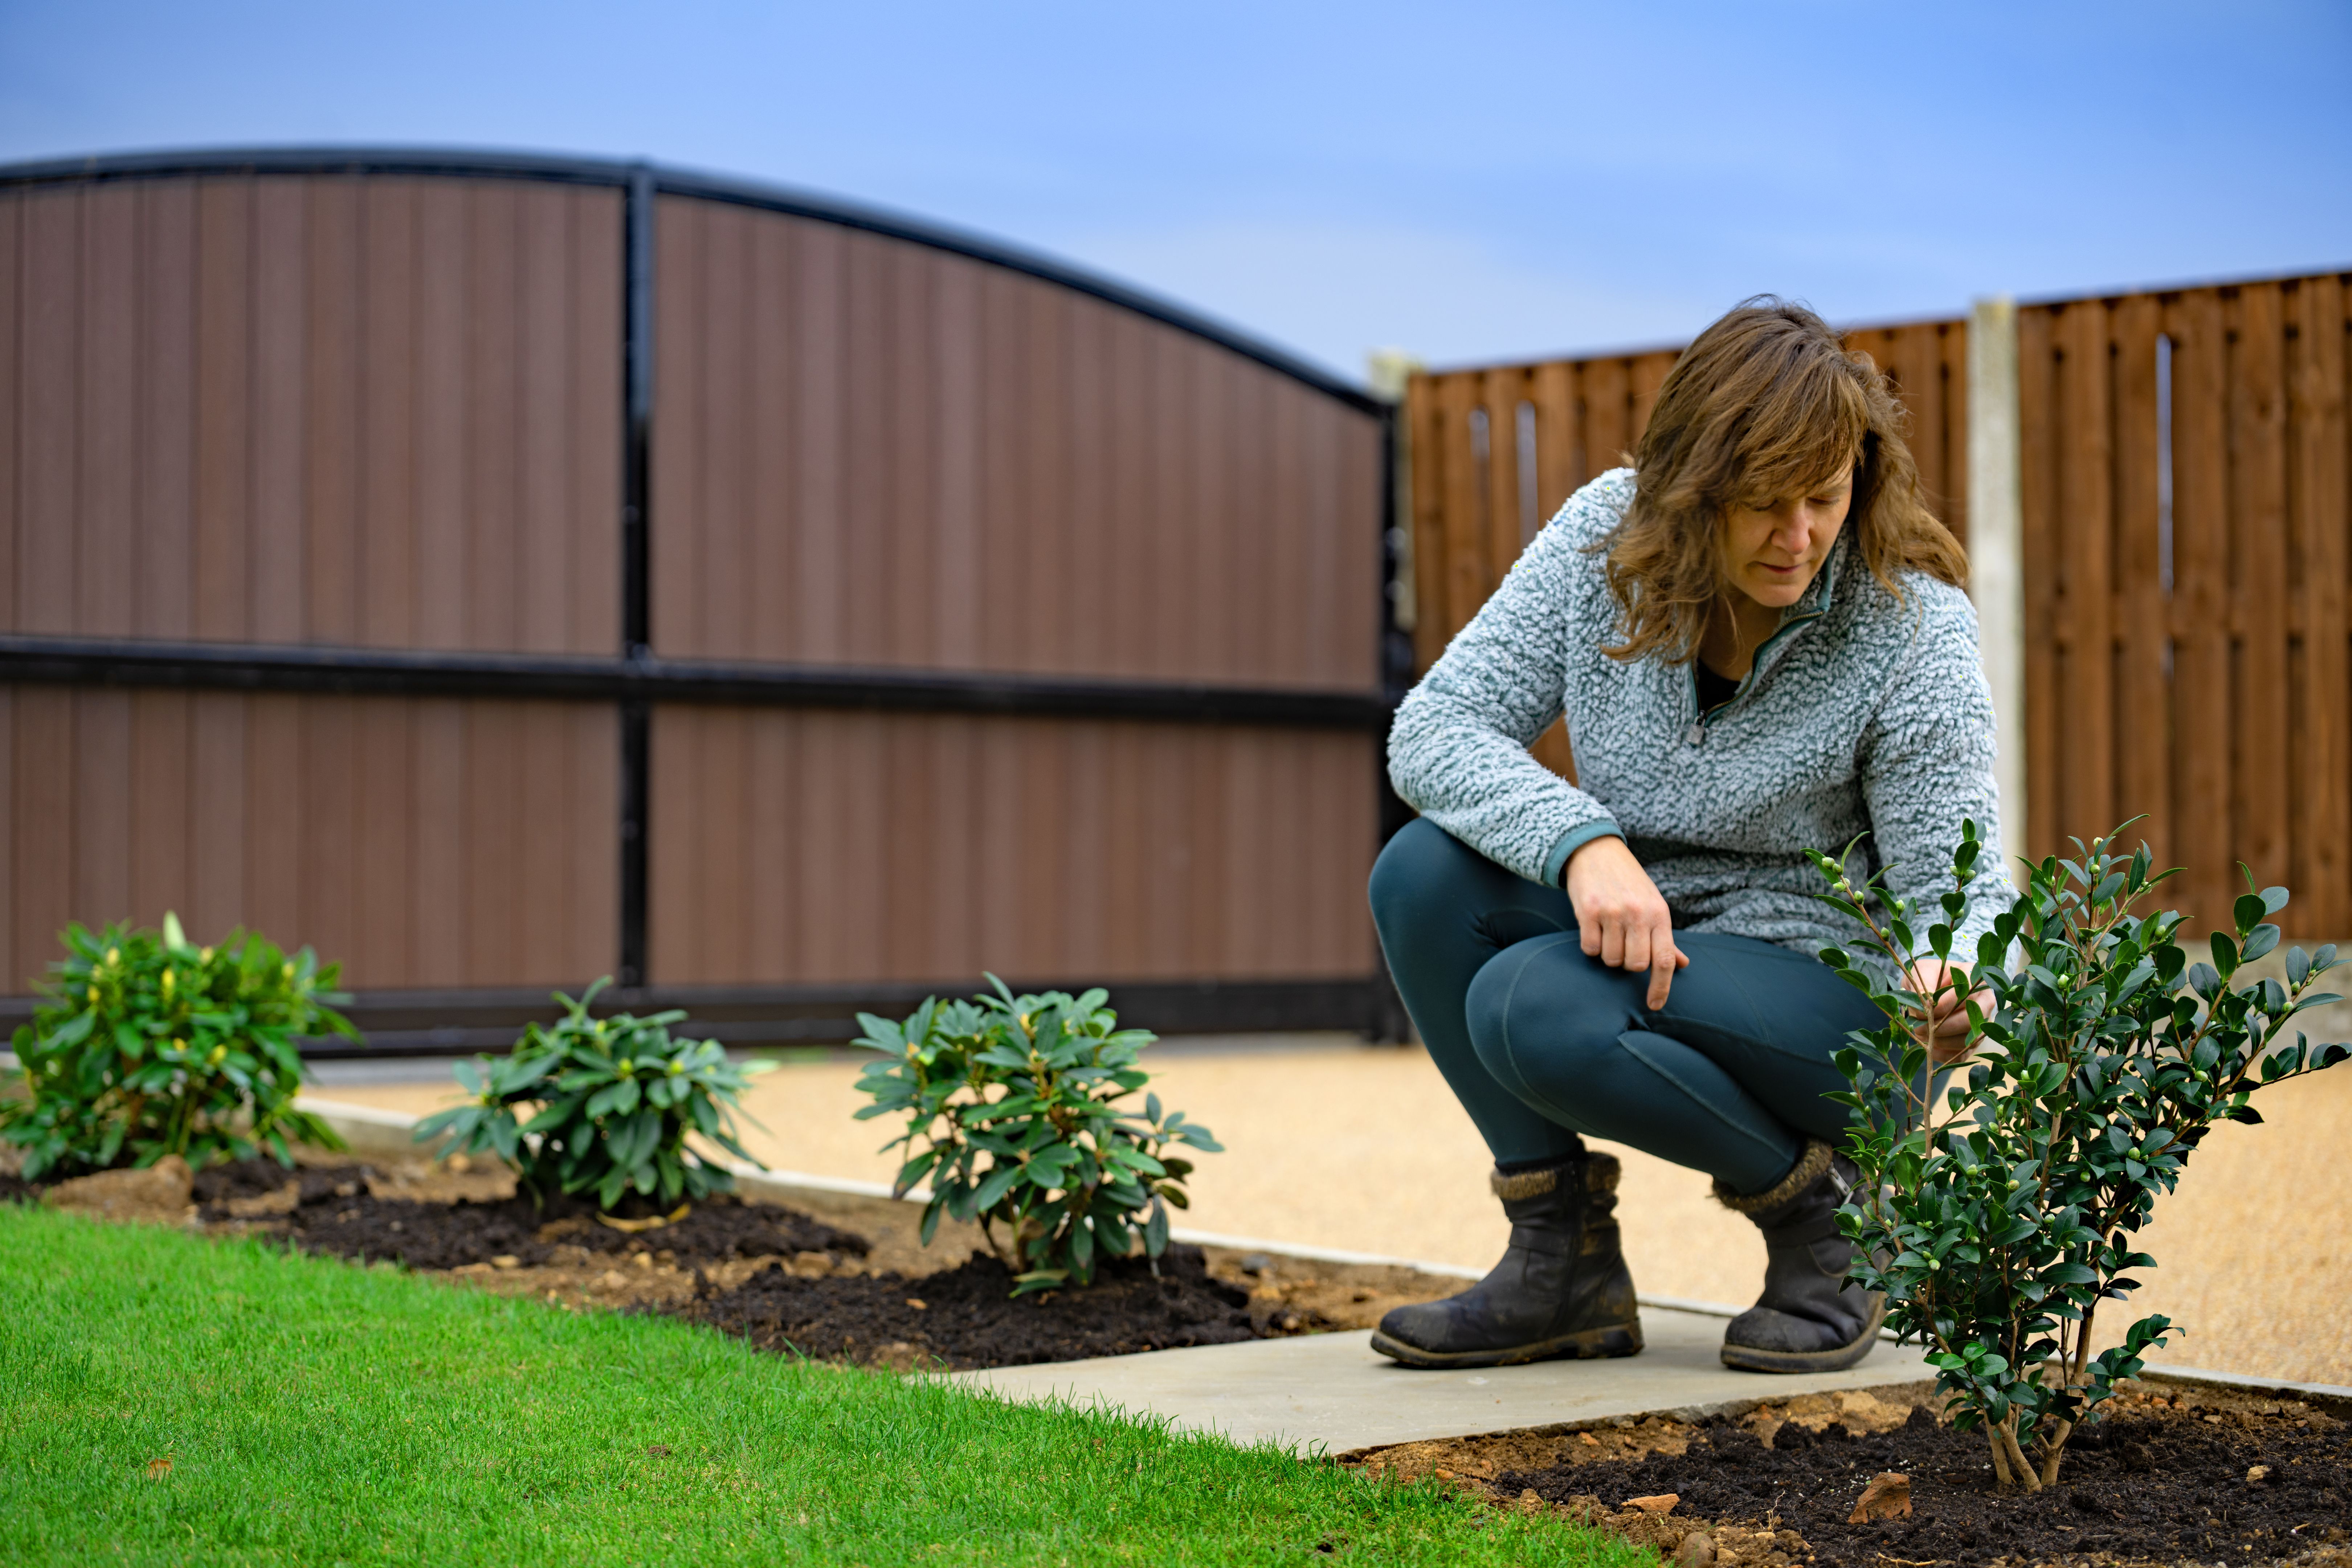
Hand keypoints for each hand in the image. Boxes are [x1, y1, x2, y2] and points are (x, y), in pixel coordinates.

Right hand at [1564, 835, 1687, 1009]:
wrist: (1595, 850)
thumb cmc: (1628, 882)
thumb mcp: (1653, 904)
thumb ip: (1665, 937)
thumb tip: (1683, 963)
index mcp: (1659, 914)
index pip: (1665, 959)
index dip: (1662, 987)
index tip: (1655, 1005)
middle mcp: (1638, 914)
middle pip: (1636, 965)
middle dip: (1628, 963)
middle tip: (1624, 945)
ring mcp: (1613, 912)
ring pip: (1611, 959)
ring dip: (1608, 953)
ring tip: (1608, 931)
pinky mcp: (1588, 911)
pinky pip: (1590, 948)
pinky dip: (1591, 945)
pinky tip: (1593, 927)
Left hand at [1906, 958, 1992, 1065]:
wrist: (1935, 986)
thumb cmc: (1931, 977)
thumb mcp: (1924, 972)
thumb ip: (1924, 985)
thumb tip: (1927, 1002)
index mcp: (1975, 980)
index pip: (1963, 997)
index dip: (1940, 1007)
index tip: (1923, 1009)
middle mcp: (1986, 1002)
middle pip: (1969, 1022)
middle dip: (1940, 1028)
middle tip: (1919, 1027)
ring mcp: (1983, 1023)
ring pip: (1968, 1041)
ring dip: (1941, 1041)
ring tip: (1922, 1033)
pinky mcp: (1974, 1041)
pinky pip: (1963, 1055)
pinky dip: (1944, 1055)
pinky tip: (1929, 1047)